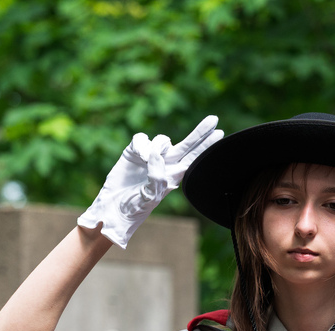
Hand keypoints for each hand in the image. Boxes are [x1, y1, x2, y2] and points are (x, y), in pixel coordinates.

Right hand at [77, 115, 222, 248]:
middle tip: (214, 119)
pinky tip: (138, 155)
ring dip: (157, 147)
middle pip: (187, 144)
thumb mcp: (151, 195)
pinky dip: (141, 144)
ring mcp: (150, 156)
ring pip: (162, 140)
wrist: (114, 208)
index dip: (206, 145)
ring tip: (147, 160)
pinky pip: (141, 139)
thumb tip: (157, 153)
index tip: (220, 133)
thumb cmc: (136, 207)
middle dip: (200, 132)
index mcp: (174, 175)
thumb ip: (157, 176)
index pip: (194, 157)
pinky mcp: (134, 152)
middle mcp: (165, 164)